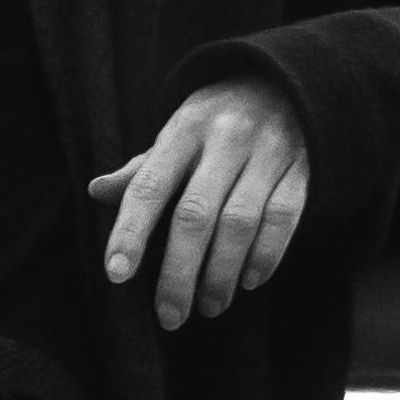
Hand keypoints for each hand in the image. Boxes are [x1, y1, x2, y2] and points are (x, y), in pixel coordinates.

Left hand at [89, 78, 311, 331]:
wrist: (285, 83)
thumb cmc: (216, 121)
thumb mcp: (177, 132)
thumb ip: (143, 168)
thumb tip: (96, 191)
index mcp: (183, 129)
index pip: (149, 185)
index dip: (130, 232)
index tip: (116, 274)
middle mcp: (225, 138)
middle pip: (195, 215)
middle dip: (179, 272)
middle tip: (170, 316)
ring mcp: (267, 152)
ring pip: (240, 223)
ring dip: (222, 273)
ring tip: (209, 307)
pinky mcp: (302, 168)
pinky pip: (283, 218)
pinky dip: (266, 255)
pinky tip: (249, 282)